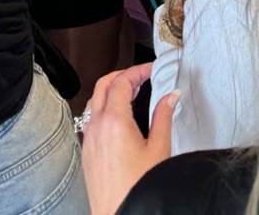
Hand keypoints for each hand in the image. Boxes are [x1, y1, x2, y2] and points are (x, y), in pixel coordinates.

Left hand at [81, 63, 176, 214]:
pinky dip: (102, 108)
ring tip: (130, 93)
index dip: (137, 70)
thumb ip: (164, 117)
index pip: (122, 82)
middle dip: (121, 75)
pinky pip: (90, 120)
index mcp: (114, 121)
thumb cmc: (139, 188)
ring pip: (94, 101)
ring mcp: (88, 140)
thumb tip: (171, 97)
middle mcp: (96, 127)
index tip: (150, 69)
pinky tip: (117, 117)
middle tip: (140, 75)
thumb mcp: (159, 149)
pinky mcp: (87, 153)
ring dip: (110, 90)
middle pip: (103, 85)